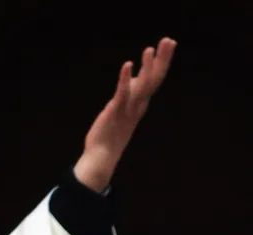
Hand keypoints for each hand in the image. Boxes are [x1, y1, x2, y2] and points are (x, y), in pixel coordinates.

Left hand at [73, 37, 176, 191]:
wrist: (102, 156)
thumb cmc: (111, 133)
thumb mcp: (123, 109)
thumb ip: (129, 93)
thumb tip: (132, 78)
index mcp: (141, 103)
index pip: (155, 79)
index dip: (162, 62)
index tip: (169, 44)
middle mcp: (138, 104)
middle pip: (154, 78)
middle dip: (162, 59)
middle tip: (169, 40)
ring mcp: (128, 108)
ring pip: (142, 84)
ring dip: (147, 66)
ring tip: (150, 48)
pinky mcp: (116, 111)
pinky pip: (122, 92)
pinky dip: (125, 78)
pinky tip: (127, 65)